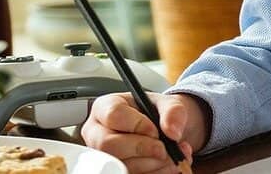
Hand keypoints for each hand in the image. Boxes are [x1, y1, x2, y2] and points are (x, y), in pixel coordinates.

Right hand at [81, 92, 207, 173]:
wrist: (166, 131)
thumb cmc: (159, 113)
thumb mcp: (169, 103)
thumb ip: (173, 111)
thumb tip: (172, 131)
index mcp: (106, 107)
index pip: (113, 115)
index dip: (137, 124)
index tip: (155, 130)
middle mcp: (97, 132)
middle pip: (108, 144)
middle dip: (142, 148)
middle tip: (163, 148)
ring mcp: (103, 155)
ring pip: (119, 164)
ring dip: (152, 163)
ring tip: (171, 154)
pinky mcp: (113, 171)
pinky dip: (154, 172)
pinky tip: (166, 164)